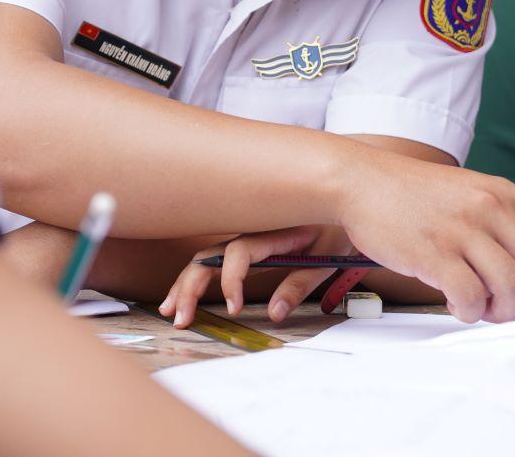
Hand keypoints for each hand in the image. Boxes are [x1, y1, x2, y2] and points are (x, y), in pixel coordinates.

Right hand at [159, 226, 326, 328]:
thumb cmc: (337, 227)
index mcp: (272, 232)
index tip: (234, 308)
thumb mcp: (327, 255)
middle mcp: (252, 233)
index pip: (239, 253)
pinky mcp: (247, 247)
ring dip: (185, 284)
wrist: (344, 197)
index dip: (232, 281)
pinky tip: (183, 296)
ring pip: (205, 258)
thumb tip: (275, 313)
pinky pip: (214, 260)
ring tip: (171, 311)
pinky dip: (195, 278)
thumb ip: (300, 283)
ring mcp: (246, 239)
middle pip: (210, 256)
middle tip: (183, 318)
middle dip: (191, 286)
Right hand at [337, 151, 514, 332]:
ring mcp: (463, 232)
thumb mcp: (469, 191)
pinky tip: (457, 304)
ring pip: (510, 289)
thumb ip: (501, 219)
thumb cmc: (415, 194)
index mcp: (504, 192)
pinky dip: (469, 312)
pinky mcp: (435, 255)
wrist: (364, 181)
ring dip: (502, 312)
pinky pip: (471, 299)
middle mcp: (491, 209)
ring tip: (482, 308)